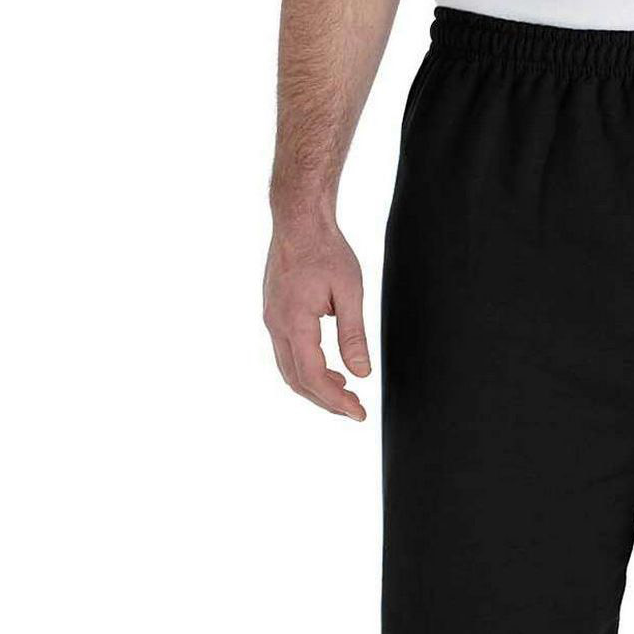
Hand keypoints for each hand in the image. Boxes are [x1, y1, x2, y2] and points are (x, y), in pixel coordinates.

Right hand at [264, 215, 369, 419]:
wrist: (299, 220)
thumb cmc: (326, 249)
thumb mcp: (349, 292)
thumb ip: (354, 336)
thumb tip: (361, 373)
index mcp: (294, 322)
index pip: (313, 377)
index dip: (336, 402)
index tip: (359, 414)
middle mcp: (276, 325)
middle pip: (297, 381)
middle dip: (326, 401)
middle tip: (355, 409)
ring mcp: (272, 320)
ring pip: (289, 370)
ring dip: (316, 387)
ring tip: (346, 393)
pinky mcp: (275, 314)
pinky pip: (287, 353)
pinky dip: (307, 369)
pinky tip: (330, 370)